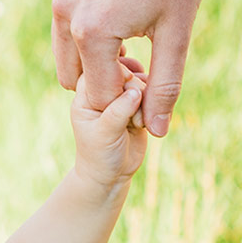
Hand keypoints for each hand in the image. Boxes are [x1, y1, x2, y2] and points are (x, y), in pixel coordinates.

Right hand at [52, 0, 210, 135]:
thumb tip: (157, 132)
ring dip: (96, 53)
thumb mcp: (177, 30)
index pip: (101, 93)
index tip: (154, 86)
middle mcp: (65, 10)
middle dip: (106, 78)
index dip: (129, 100)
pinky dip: (90, 25)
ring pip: (68, 44)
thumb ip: (165, 85)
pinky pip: (70, 14)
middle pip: (75, 73)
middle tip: (145, 64)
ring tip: (137, 40)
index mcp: (91, 31)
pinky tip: (125, 10)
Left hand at [70, 60, 148, 189]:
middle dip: (134, 90)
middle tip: (133, 116)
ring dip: (146, 99)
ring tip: (139, 122)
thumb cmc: (100, 153)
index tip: (125, 89)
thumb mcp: (105, 133)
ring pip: (141, 81)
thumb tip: (136, 90)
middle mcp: (104, 89)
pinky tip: (146, 122)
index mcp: (87, 92)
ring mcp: (122, 95)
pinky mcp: (139, 104)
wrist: (112, 173)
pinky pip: (152, 93)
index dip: (115, 75)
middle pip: (124, 72)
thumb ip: (118, 111)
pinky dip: (154, 104)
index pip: (99, 69)